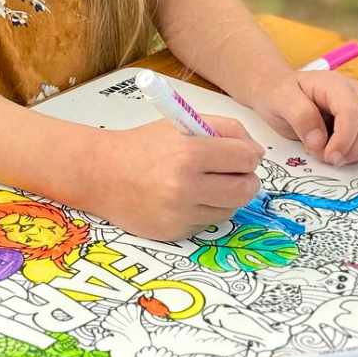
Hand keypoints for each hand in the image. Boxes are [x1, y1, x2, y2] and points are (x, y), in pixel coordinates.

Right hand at [87, 117, 263, 241]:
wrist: (101, 173)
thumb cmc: (142, 144)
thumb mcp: (180, 123)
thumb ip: (221, 129)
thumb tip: (255, 150)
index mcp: (188, 153)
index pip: (245, 158)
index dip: (249, 154)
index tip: (244, 153)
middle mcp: (185, 186)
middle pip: (245, 189)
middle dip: (246, 178)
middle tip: (234, 171)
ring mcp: (180, 214)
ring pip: (230, 209)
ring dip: (226, 196)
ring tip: (207, 182)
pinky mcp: (175, 233)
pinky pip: (208, 223)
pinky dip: (206, 210)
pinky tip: (188, 197)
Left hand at [248, 70, 357, 165]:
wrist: (275, 90)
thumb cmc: (278, 93)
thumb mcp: (280, 100)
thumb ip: (300, 117)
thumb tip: (319, 142)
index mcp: (334, 84)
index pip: (352, 111)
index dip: (345, 138)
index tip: (329, 156)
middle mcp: (352, 92)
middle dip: (354, 147)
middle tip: (328, 159)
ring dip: (355, 150)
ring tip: (327, 154)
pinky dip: (353, 151)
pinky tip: (332, 150)